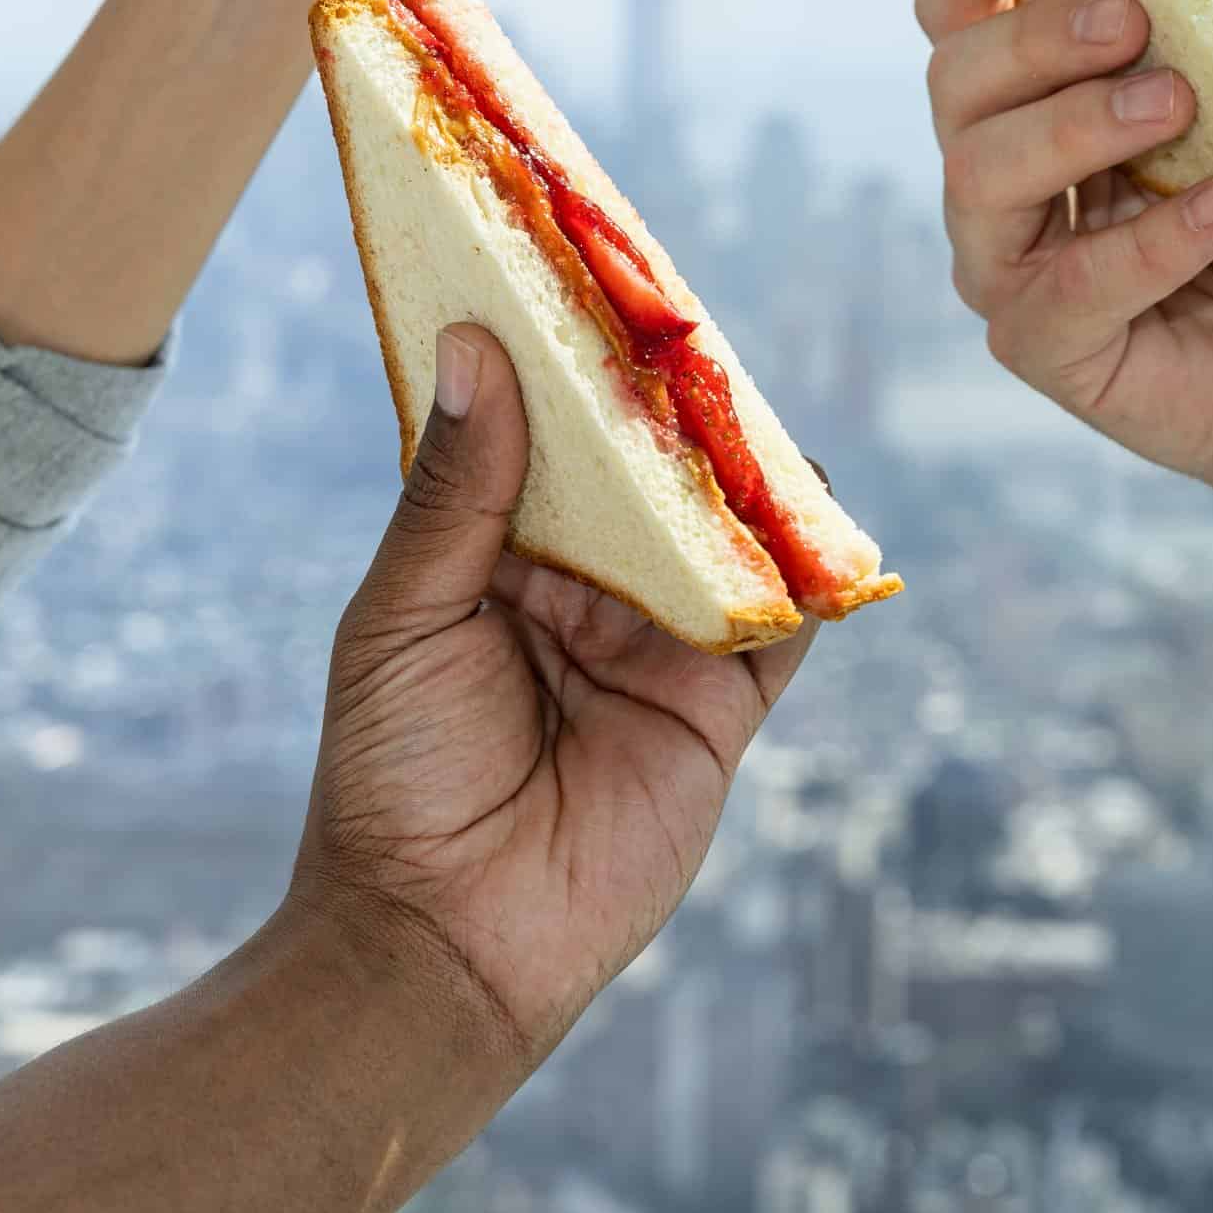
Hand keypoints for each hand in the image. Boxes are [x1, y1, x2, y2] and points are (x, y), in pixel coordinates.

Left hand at [292, 327, 813, 1076]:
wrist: (441, 943)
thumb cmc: (394, 772)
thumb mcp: (405, 612)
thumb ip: (457, 488)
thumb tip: (472, 343)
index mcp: (501, 550)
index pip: (553, 433)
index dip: (574, 364)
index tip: (591, 269)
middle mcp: (588, 582)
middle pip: (649, 471)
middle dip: (675, 405)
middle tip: (694, 322)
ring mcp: (658, 640)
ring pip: (723, 532)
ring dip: (746, 475)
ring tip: (754, 407)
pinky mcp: (719, 708)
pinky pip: (780, 627)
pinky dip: (808, 575)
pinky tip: (818, 520)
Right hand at [917, 0, 1212, 623]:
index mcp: (1028, 99)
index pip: (959, 16)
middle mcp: (994, 176)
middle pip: (954, 83)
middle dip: (1034, 37)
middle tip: (1133, 19)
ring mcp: (1006, 266)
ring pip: (980, 175)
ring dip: (1077, 124)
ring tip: (1176, 104)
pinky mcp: (1045, 347)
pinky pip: (1069, 287)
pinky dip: (1149, 241)